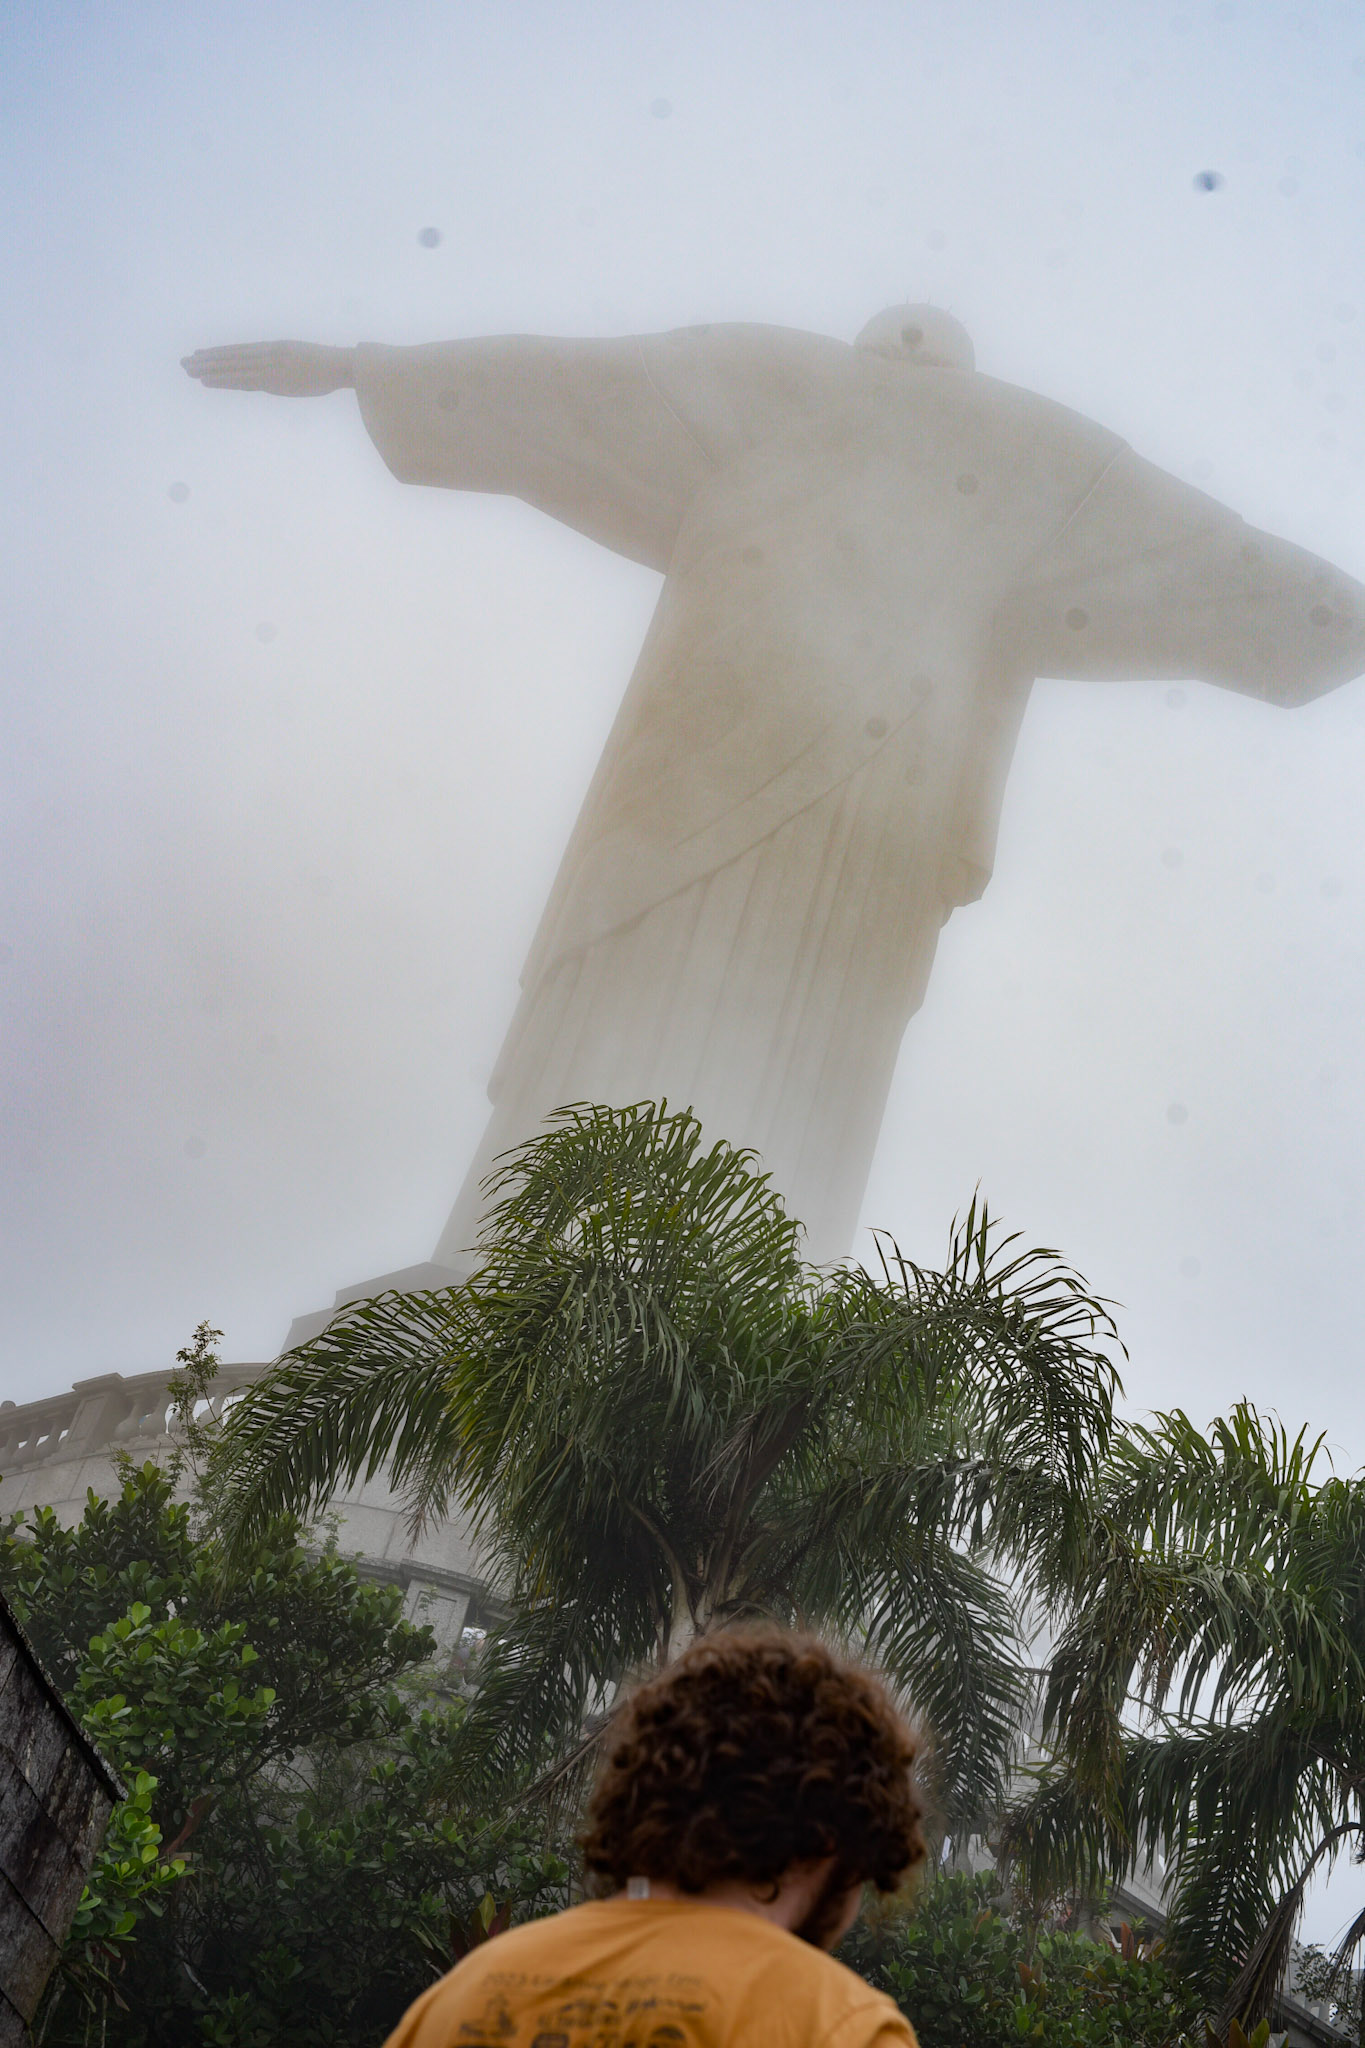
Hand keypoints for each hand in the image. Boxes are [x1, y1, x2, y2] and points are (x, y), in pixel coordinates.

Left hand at [181, 341, 354, 395]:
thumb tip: (277, 378)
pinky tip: (206, 380)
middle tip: (184, 363)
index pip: (239, 351)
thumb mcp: (303, 361)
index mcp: (273, 349)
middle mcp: (266, 355)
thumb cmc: (329, 367)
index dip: (219, 354)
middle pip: (230, 357)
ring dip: (207, 369)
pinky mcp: (272, 379)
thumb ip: (286, 368)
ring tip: (188, 370)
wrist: (341, 365)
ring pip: (230, 367)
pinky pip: (241, 380)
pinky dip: (221, 380)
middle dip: (206, 361)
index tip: (201, 355)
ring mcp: (267, 366)